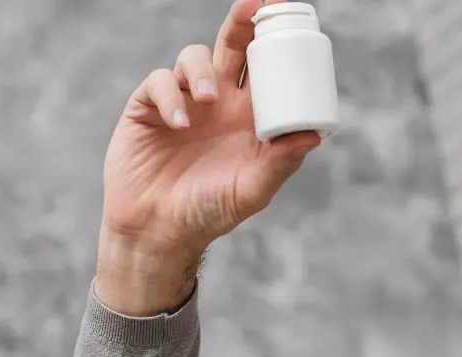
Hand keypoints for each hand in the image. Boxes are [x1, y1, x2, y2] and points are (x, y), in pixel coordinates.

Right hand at [97, 0, 321, 314]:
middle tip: (253, 9)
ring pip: (194, 58)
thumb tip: (313, 134)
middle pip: (233, 47)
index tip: (289, 19)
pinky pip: (160, 83)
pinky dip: (171, 96)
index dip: (276, 43)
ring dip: (201, 70)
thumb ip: (281, 163)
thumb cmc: (210, 212)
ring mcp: (184, 101)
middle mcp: (219, 102)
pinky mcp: (148, 107)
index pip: (267, 69)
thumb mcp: (253, 190)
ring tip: (207, 100)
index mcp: (250, 116)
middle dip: (243, 23)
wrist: (159, 230)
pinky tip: (179, 124)